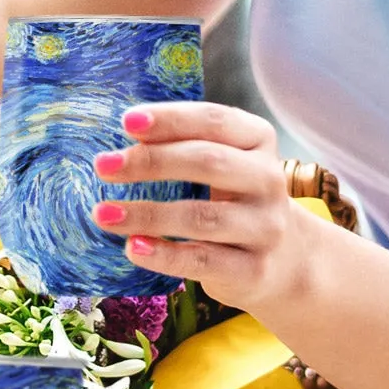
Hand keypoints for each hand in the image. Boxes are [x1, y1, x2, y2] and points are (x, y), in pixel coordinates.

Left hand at [91, 102, 334, 309]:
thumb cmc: (235, 200)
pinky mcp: (255, 270)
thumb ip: (185, 145)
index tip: (126, 122)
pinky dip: (163, 255)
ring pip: (201, 217)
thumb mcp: (223, 164)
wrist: (284, 261)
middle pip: (208, 163)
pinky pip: (202, 261)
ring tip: (103, 214)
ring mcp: (265, 227)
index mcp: (258, 140)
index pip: (215, 121)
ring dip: (146, 214)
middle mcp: (268, 180)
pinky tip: (132, 247)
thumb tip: (122, 138)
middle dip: (151, 161)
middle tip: (103, 165)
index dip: (171, 119)